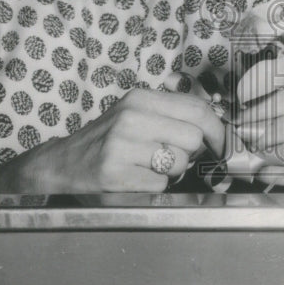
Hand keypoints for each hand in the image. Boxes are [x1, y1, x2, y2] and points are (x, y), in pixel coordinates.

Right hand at [0, 88, 224, 192]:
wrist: (63, 164)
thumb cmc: (108, 139)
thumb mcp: (135, 113)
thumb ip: (171, 113)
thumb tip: (215, 126)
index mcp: (140, 98)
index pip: (197, 108)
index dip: (217, 129)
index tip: (221, 143)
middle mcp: (131, 118)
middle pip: (193, 138)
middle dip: (189, 152)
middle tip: (171, 156)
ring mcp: (122, 146)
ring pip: (179, 163)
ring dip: (171, 171)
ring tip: (147, 166)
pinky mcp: (115, 174)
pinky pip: (160, 184)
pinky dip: (154, 186)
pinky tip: (135, 178)